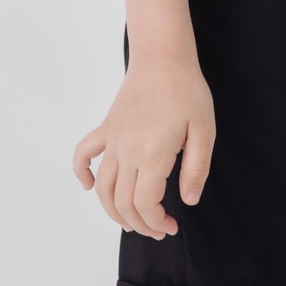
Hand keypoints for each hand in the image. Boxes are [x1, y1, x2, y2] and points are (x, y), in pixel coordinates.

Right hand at [71, 54, 215, 240]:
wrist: (163, 57)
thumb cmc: (187, 90)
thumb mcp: (204, 130)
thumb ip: (196, 168)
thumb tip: (189, 201)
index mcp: (152, 154)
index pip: (144, 204)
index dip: (156, 222)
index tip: (171, 226)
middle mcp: (127, 151)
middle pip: (123, 202)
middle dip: (140, 224)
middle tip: (158, 229)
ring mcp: (113, 139)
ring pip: (103, 187)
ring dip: (112, 211)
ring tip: (130, 222)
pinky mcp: (107, 127)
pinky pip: (84, 153)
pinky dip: (80, 172)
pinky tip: (87, 185)